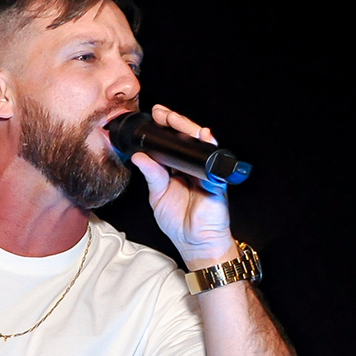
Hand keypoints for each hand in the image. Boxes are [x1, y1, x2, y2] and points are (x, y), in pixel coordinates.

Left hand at [124, 104, 237, 268]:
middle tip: (162, 113)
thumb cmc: (179, 221)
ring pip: (200, 144)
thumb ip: (151, 176)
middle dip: (175, 123)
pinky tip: (204, 136)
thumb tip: (139, 157)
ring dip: (189, 129)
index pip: (172, 144)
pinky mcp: (216, 181)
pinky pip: (213, 161)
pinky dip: (209, 148)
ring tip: (176, 120)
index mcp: (177, 170)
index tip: (154, 117)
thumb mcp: (158, 195)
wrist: (195, 242)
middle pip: (186, 139)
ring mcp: (205, 172)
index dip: (164, 130)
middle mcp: (192, 167)